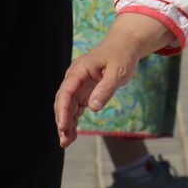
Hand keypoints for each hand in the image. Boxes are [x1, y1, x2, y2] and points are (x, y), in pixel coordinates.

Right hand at [55, 15, 175, 145]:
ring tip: (66, 142)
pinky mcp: (85, 90)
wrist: (125, 44)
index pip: (66, 93)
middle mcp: (74, 78)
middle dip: (62, 122)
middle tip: (64, 141)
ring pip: (68, 107)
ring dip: (66, 124)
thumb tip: (93, 108)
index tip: (63, 126)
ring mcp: (78, 85)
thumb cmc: (122, 55)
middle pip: (63, 102)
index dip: (62, 111)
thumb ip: (106, 89)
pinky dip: (74, 119)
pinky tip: (72, 133)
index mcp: (79, 71)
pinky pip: (76, 107)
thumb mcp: (118, 71)